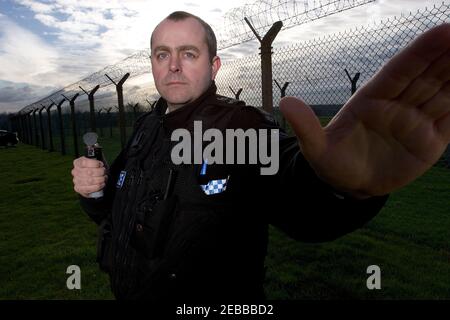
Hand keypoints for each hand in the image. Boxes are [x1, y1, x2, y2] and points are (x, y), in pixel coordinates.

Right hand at [71, 156, 106, 197]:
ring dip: (100, 180)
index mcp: (78, 162)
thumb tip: (95, 144)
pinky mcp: (78, 189)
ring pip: (89, 181)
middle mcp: (75, 171)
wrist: (96, 181)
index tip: (101, 164)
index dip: (95, 163)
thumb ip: (97, 152)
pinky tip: (101, 184)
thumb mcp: (98, 160)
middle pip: (88, 172)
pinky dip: (98, 186)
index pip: (84, 162)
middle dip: (100, 172)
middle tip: (104, 172)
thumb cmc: (97, 169)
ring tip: (104, 178)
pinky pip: (89, 189)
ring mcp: (76, 180)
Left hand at [280, 23, 449, 197]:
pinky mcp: (430, 140)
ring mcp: (415, 121)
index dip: (421, 52)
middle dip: (448, 56)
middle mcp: (397, 105)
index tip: (444, 31)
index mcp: (372, 99)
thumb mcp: (316, 149)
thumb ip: (306, 127)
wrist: (349, 186)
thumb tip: (285, 104)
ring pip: (444, 92)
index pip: (400, 70)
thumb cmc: (332, 162)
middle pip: (428, 75)